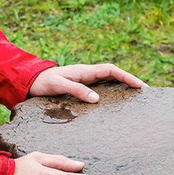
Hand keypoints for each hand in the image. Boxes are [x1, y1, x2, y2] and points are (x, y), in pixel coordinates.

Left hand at [29, 63, 145, 103]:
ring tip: (134, 99)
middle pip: (113, 75)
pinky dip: (110, 92)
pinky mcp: (80, 87)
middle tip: (143, 93)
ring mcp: (84, 80)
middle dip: (129, 81)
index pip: (111, 70)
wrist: (30, 82)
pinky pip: (100, 88)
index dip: (127, 76)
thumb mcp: (59, 86)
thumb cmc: (43, 83)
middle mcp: (87, 74)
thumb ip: (76, 90)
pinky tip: (114, 104)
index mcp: (84, 71)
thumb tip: (97, 99)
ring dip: (121, 86)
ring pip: (108, 81)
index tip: (140, 86)